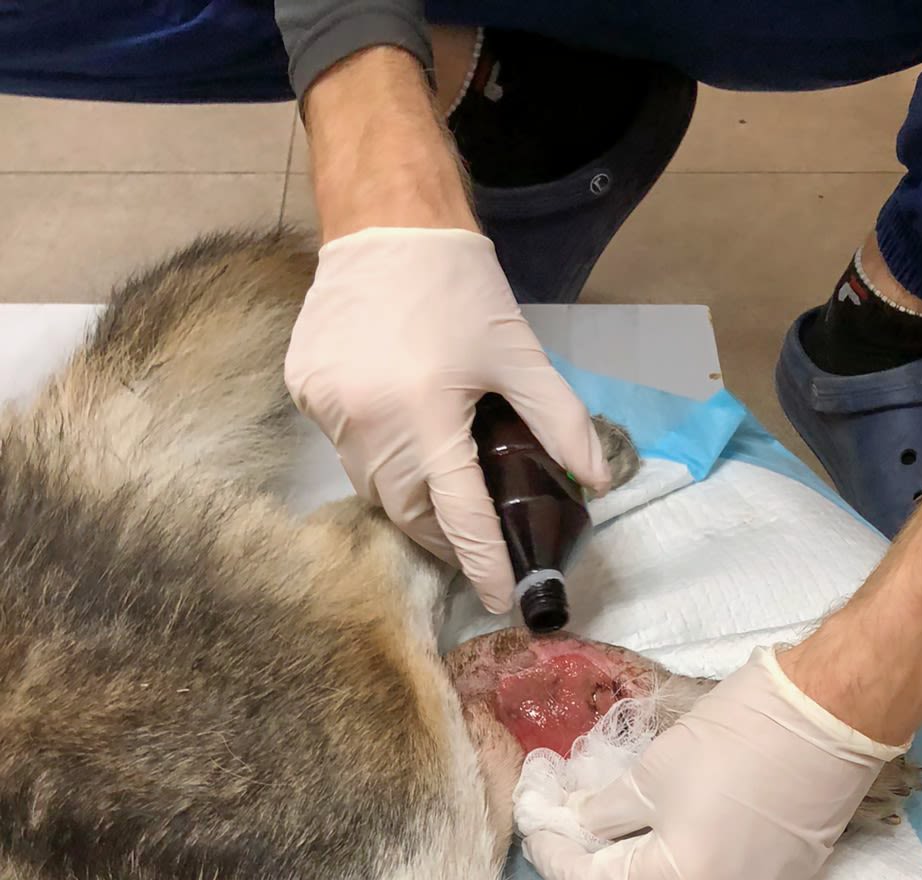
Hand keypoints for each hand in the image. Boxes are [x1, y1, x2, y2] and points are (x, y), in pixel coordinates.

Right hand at [284, 227, 610, 612]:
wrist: (384, 220)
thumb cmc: (459, 287)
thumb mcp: (520, 353)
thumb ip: (561, 422)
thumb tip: (596, 482)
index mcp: (427, 413)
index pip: (460, 514)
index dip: (482, 563)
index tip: (500, 597)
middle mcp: (368, 421)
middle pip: (407, 512)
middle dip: (440, 536)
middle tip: (471, 542)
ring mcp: (328, 408)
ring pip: (371, 487)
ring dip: (408, 500)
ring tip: (439, 494)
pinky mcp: (305, 391)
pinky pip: (344, 447)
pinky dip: (374, 456)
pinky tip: (397, 431)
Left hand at [523, 647, 906, 879]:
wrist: (834, 718)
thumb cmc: (738, 738)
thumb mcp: (651, 772)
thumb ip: (603, 811)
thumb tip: (575, 824)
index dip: (552, 854)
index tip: (531, 820)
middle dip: (588, 866)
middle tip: (560, 824)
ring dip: (631, 871)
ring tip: (601, 831)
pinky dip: (675, 871)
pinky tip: (655, 838)